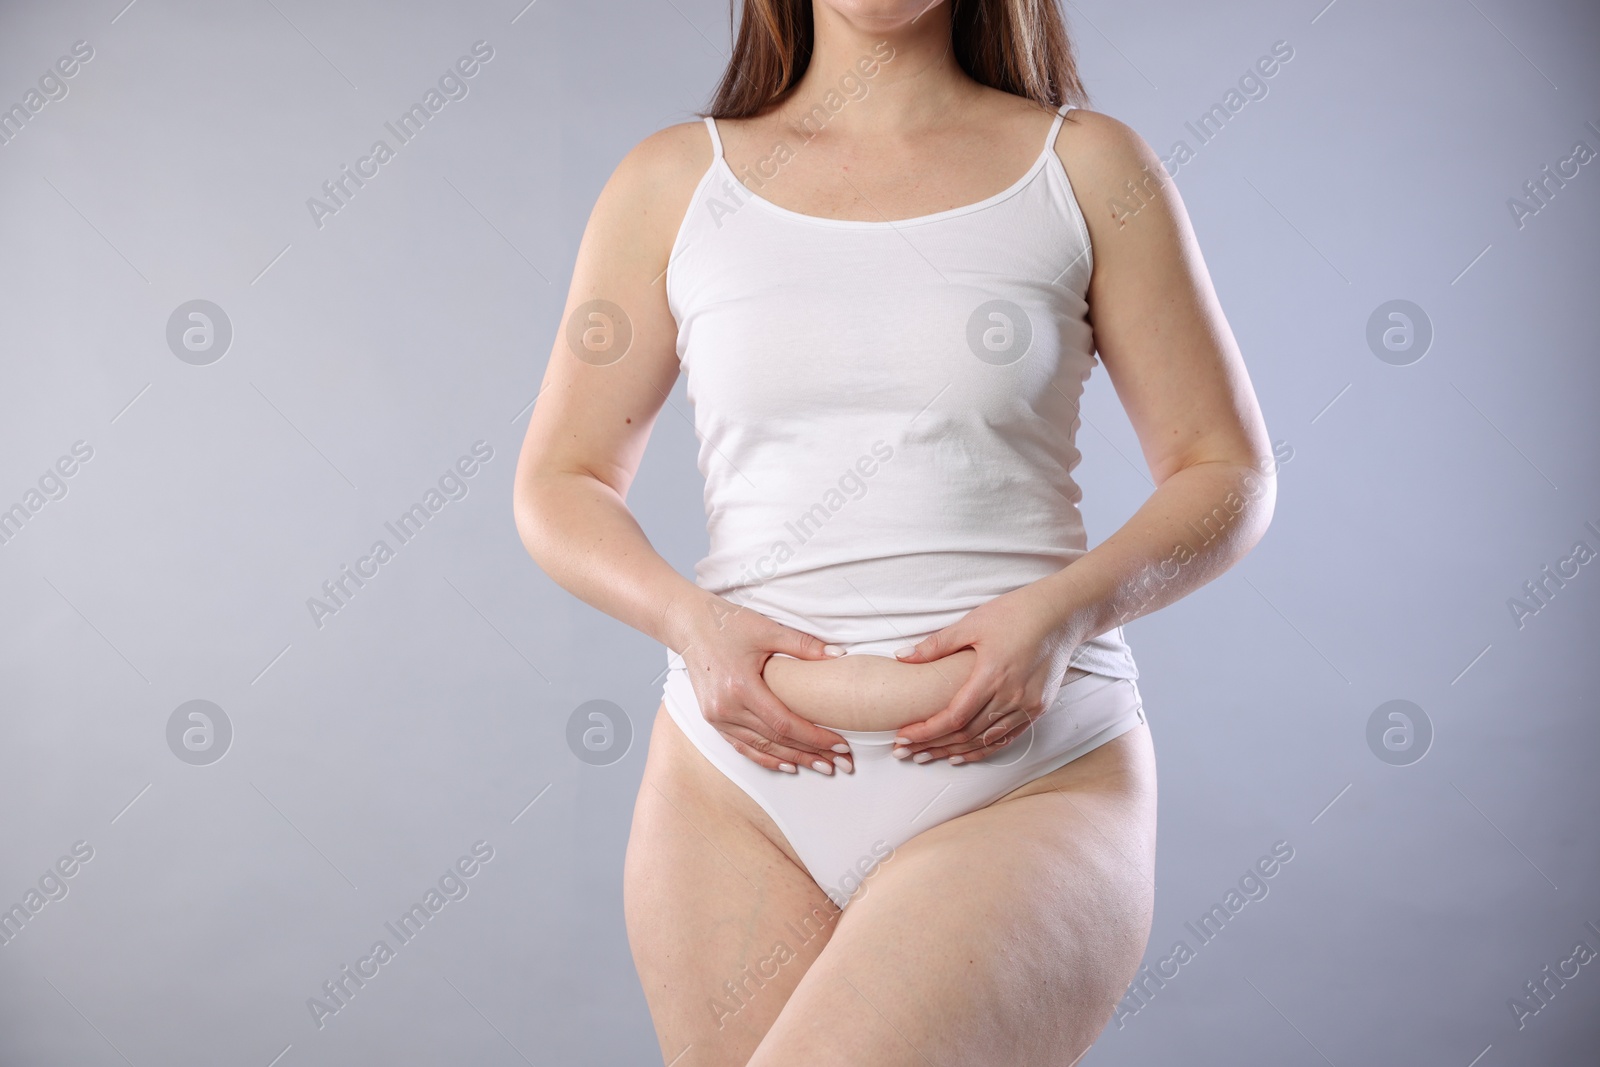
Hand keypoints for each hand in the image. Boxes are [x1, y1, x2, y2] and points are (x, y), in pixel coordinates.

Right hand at [673, 592, 853, 774]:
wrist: (689, 625)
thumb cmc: (726, 624)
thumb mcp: (767, 629)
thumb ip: (804, 645)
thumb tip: (839, 655)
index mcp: (740, 687)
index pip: (784, 723)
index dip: (814, 737)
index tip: (839, 743)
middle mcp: (726, 708)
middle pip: (775, 740)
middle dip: (810, 753)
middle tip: (839, 763)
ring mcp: (717, 717)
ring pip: (760, 748)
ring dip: (792, 759)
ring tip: (820, 766)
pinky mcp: (713, 719)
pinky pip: (742, 746)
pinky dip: (766, 757)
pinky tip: (786, 764)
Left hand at [888, 583, 1079, 764]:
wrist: (1061, 613)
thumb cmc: (1016, 613)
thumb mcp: (972, 624)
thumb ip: (936, 645)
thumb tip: (901, 657)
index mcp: (991, 675)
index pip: (953, 717)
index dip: (926, 731)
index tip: (904, 736)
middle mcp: (1011, 695)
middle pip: (966, 733)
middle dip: (933, 745)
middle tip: (906, 751)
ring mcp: (1028, 705)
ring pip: (985, 740)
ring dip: (955, 751)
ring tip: (928, 756)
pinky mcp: (1039, 708)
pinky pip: (1007, 737)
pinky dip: (983, 749)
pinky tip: (963, 754)